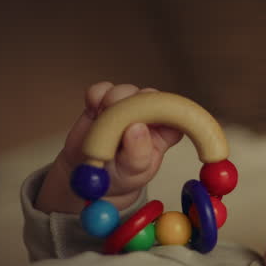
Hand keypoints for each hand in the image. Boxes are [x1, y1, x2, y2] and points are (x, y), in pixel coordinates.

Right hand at [35, 82, 182, 213]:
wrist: (90, 176)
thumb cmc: (120, 175)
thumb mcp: (132, 172)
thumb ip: (138, 153)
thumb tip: (137, 128)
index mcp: (164, 134)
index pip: (176, 117)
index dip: (167, 113)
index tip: (148, 120)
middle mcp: (147, 117)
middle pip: (150, 98)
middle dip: (136, 103)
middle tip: (120, 114)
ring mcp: (126, 108)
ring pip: (126, 91)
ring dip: (114, 98)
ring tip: (103, 116)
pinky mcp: (103, 103)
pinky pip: (102, 90)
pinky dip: (96, 94)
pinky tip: (93, 108)